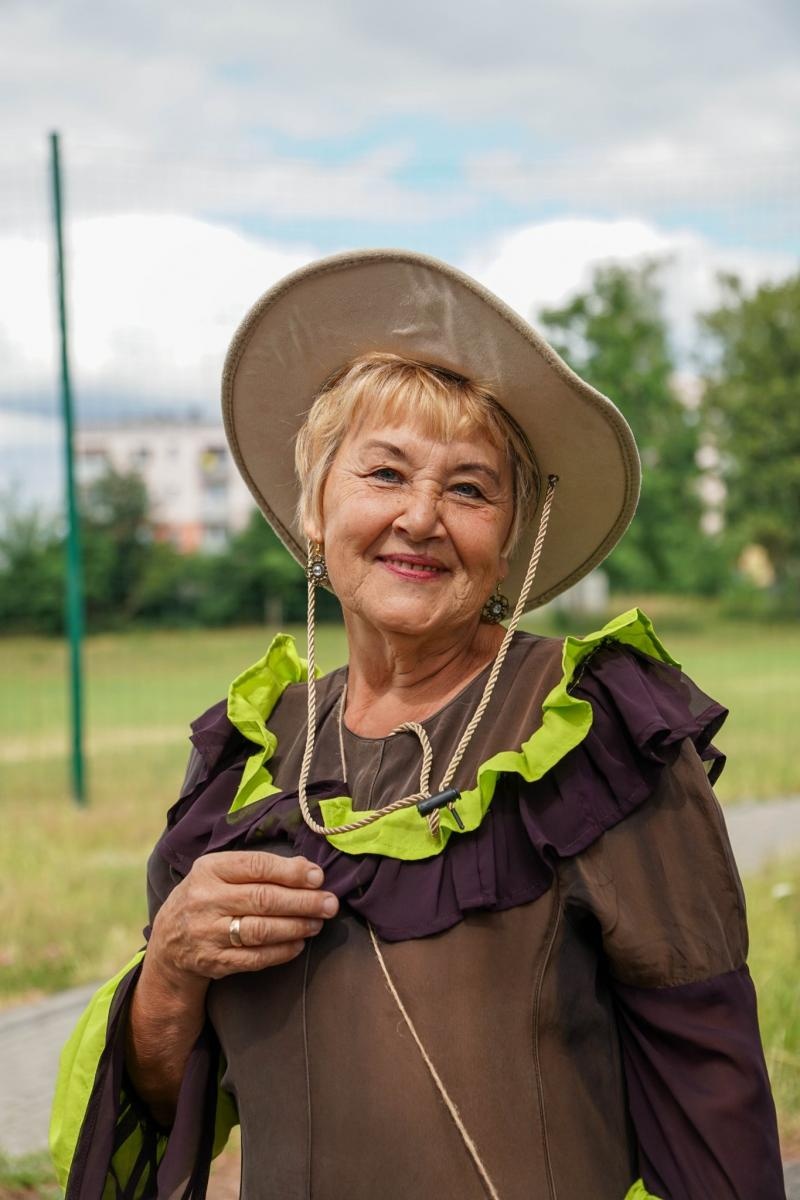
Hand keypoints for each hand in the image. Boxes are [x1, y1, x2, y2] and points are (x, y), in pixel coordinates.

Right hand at [148, 851, 337, 983]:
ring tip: (318, 923)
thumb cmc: (208, 897)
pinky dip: (282, 951)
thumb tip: (307, 867)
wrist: (169, 942)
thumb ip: (260, 867)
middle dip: (303, 902)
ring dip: (296, 927)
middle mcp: (206, 900)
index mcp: (210, 869)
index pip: (256, 866)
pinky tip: (299, 944)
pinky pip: (255, 957)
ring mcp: (208, 933)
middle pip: (263, 899)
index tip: (318, 877)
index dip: (291, 872)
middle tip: (330, 904)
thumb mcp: (222, 872)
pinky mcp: (214, 961)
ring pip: (261, 930)